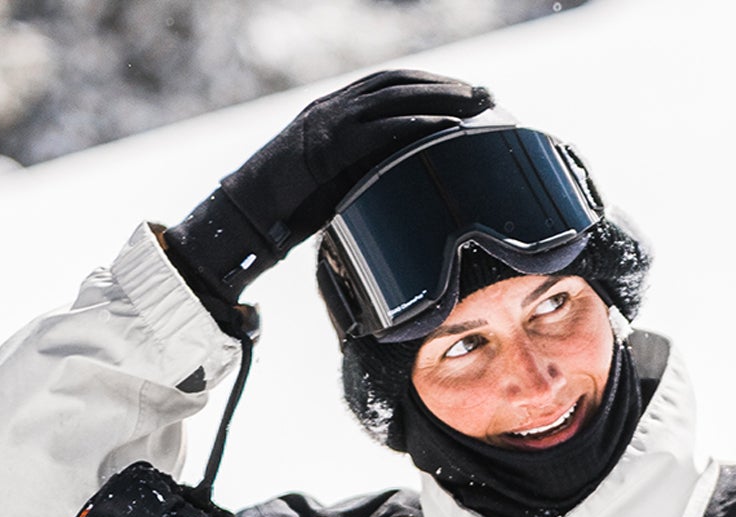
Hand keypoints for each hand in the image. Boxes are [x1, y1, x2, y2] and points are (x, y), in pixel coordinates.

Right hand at [164, 69, 491, 309]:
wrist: (248, 216)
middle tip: (486, 95)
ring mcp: (329, 120)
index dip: (431, 86)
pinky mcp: (327, 143)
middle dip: (446, 86)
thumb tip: (404, 193)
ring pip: (395, 96)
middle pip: (400, 82)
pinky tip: (448, 129)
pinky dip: (418, 125)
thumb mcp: (338, 185)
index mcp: (337, 112)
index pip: (391, 86)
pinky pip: (382, 128)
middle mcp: (334, 107)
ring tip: (477, 105)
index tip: (468, 96)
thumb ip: (366, 175)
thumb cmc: (290, 210)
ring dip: (441, 97)